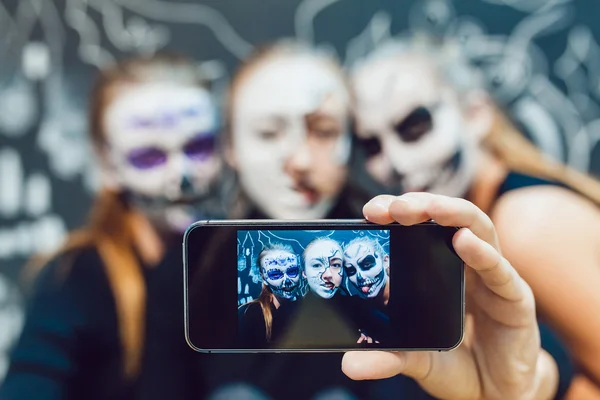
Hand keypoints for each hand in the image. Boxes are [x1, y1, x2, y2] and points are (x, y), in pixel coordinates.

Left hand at [341, 193, 557, 399]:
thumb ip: (387, 357)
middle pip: (447, 218)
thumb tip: (351, 365)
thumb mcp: (416, 361)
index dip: (396, 214)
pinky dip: (483, 253)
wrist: (495, 395)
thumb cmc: (456, 365)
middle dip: (421, 205)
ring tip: (430, 207)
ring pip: (478, 229)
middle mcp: (466, 264)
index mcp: (439, 268)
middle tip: (395, 207)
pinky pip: (500, 271)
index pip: (418, 228)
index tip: (370, 212)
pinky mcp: (514, 300)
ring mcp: (492, 278)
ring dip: (452, 213)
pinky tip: (464, 241)